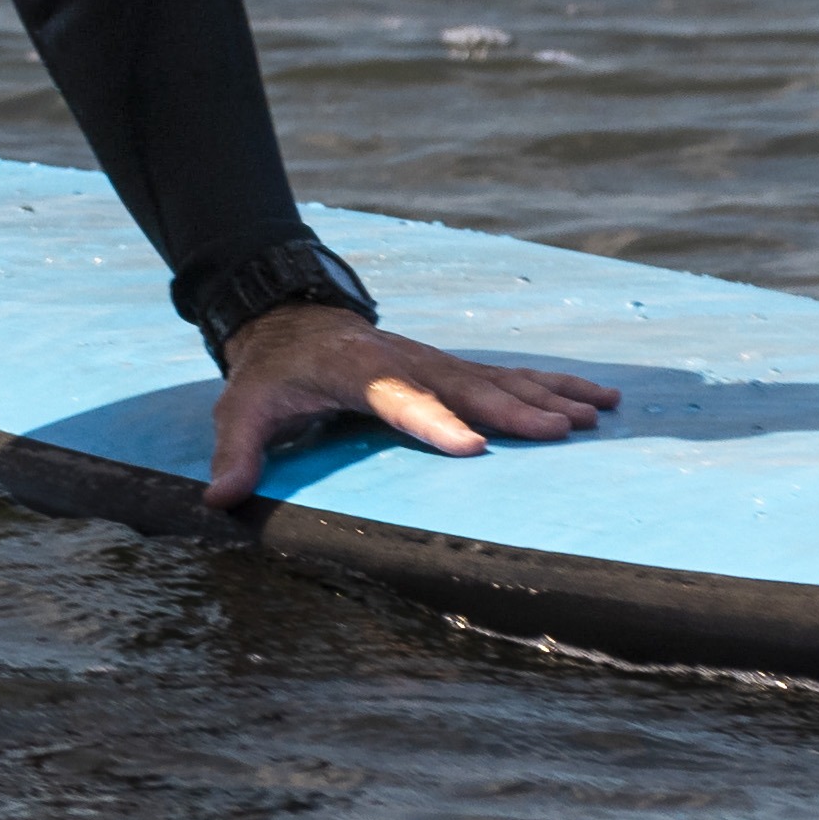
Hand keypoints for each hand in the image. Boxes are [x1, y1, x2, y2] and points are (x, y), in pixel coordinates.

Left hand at [202, 299, 618, 489]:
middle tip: (561, 433)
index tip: (473, 446)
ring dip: (549, 395)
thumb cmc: (272, 376)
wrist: (295, 322)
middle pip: (465, 386)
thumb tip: (219, 497)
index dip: (433, 421)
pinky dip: (557, 384)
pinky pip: (513, 374)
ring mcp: (438, 361)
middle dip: (513, 409)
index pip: (399, 399)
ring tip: (595, 416)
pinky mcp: (456, 367)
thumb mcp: (241, 408)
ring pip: (501, 377)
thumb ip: (236, 451)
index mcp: (358, 373)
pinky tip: (599, 400)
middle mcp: (408, 361)